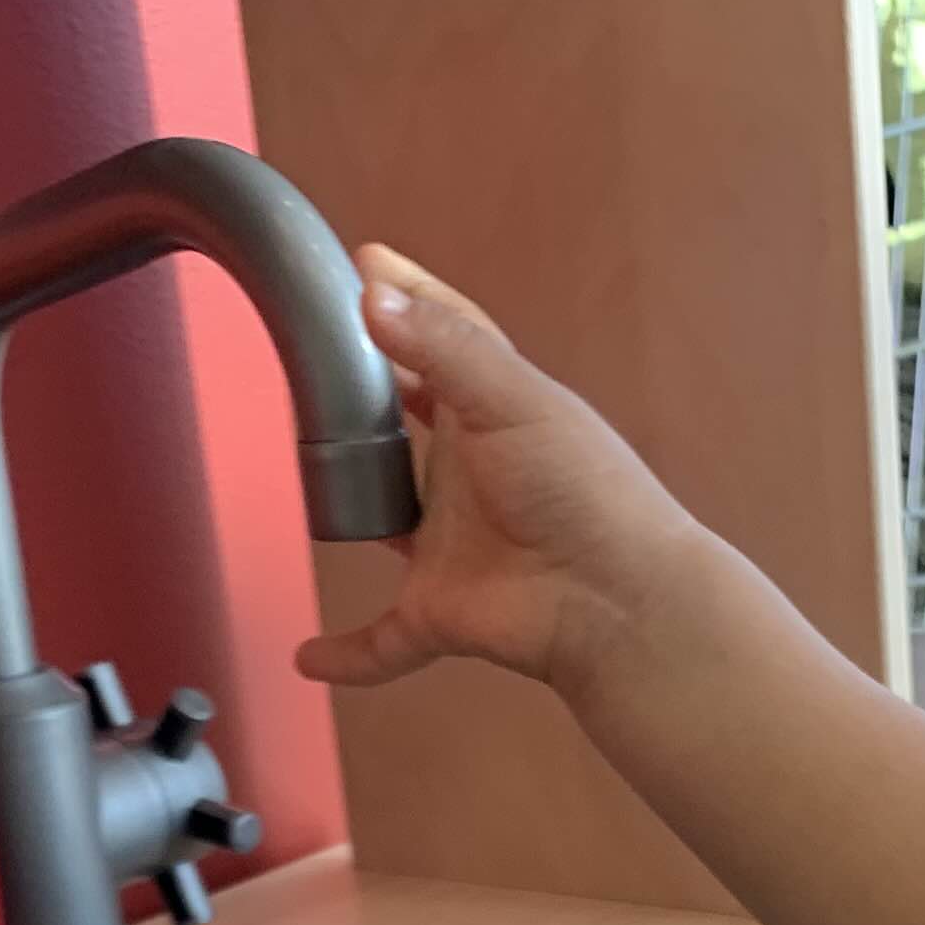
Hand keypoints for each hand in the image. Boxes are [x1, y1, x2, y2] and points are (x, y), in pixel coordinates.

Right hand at [295, 250, 712, 700]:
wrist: (620, 599)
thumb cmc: (584, 490)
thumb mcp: (513, 399)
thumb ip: (442, 346)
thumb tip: (371, 292)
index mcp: (492, 408)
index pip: (444, 337)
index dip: (407, 299)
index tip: (362, 266)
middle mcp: (467, 472)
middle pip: (405, 425)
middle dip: (365, 400)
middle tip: (309, 366)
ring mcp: (451, 544)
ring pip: (388, 522)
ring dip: (354, 508)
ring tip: (304, 479)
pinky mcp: (438, 612)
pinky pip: (383, 641)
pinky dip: (350, 654)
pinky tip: (309, 657)